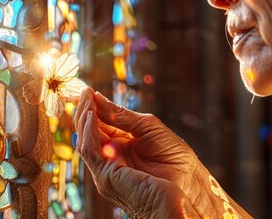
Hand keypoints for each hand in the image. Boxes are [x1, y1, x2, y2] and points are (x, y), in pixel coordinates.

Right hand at [74, 88, 201, 217]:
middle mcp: (110, 157)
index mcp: (119, 145)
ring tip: (86, 99)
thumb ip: (121, 115)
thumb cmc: (174, 156)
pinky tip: (92, 116)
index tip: (86, 90)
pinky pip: (91, 151)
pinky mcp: (107, 176)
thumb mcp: (147, 127)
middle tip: (83, 92)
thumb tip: (97, 98)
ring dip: (84, 119)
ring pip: (85, 142)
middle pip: (88, 133)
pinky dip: (89, 133)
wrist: (188, 180)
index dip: (91, 108)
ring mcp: (106, 168)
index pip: (97, 125)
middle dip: (83, 111)